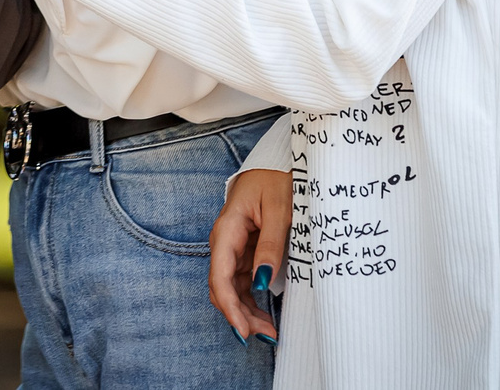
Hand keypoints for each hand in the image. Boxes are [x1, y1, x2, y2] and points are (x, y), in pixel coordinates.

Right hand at [208, 168, 290, 343]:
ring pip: (230, 289)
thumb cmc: (276, 181)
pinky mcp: (242, 251)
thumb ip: (270, 245)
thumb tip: (261, 282)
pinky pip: (240, 282)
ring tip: (269, 331)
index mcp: (227, 230)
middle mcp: (224, 241)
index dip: (229, 307)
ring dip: (244, 312)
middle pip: (221, 288)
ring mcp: (232, 247)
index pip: (220, 277)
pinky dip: (249, 301)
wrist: (274, 163)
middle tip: (266, 335)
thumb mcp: (279, 211)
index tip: (244, 330)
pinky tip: (263, 314)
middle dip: (239, 316)